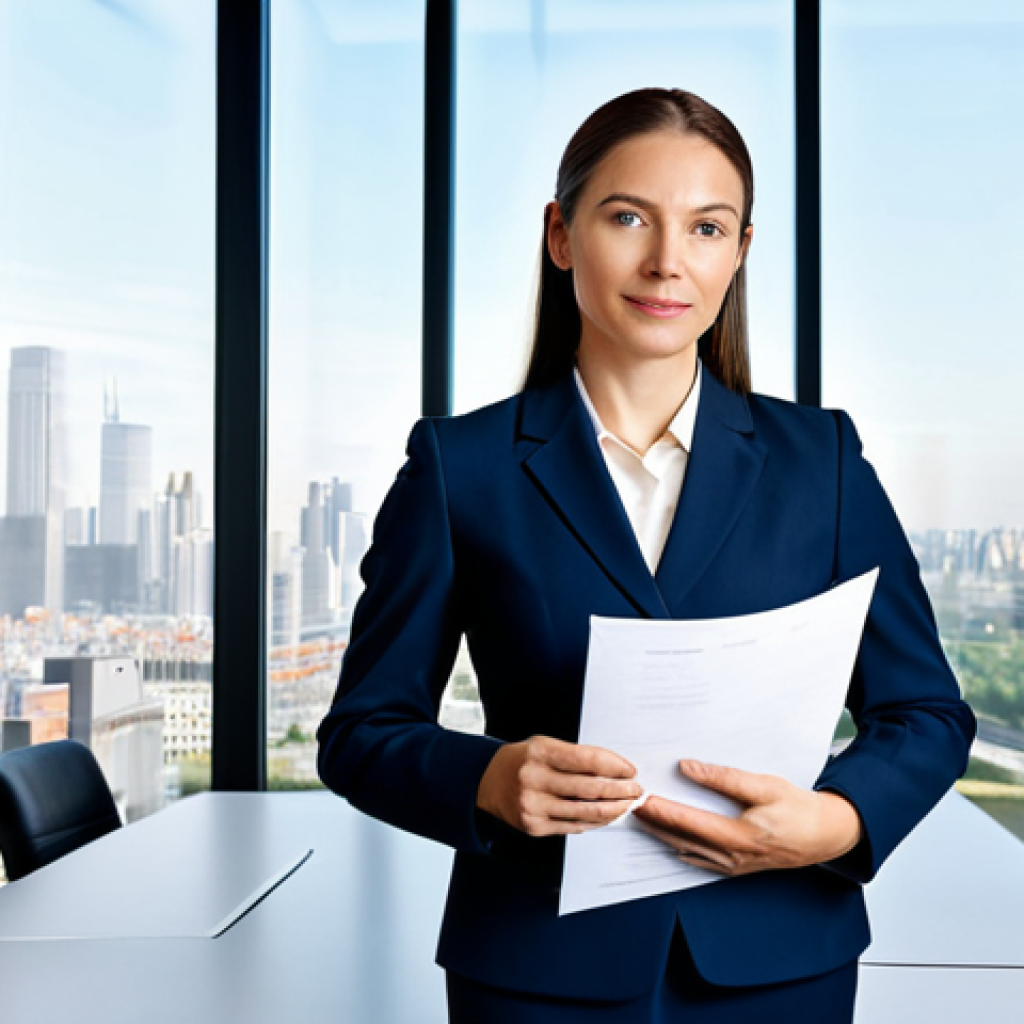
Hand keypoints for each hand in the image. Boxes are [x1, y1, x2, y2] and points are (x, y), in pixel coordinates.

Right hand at [476, 735, 642, 836]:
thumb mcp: (545, 746)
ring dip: (613, 809)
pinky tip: (606, 817)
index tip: (630, 770)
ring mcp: (533, 805)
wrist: (488, 781)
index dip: (615, 766)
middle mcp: (534, 778)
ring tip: (627, 805)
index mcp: (540, 752)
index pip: (588, 759)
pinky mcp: (533, 826)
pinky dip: (594, 822)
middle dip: (620, 790)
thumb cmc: (524, 760)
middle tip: (636, 790)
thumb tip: (616, 770)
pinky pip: (572, 826)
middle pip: (590, 787)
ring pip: (585, 811)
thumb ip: (577, 756)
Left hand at [632, 760, 862, 875]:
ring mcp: (734, 866)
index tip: (641, 799)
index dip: (662, 811)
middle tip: (630, 807)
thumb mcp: (765, 785)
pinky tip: (668, 842)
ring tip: (641, 820)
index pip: (690, 823)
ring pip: (688, 852)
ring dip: (662, 837)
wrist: (825, 835)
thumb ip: (725, 777)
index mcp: (740, 836)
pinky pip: (701, 861)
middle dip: (653, 823)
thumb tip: (688, 768)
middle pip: (681, 840)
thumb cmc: (797, 807)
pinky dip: (680, 849)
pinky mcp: (737, 868)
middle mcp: (733, 857)